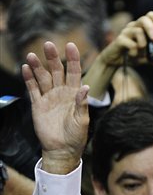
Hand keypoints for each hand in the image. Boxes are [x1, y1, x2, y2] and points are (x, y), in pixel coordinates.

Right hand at [22, 41, 89, 173]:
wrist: (62, 150)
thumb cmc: (76, 136)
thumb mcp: (82, 120)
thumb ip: (82, 103)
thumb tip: (85, 86)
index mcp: (74, 94)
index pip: (74, 72)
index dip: (73, 59)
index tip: (71, 46)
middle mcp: (61, 92)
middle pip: (56, 70)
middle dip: (53, 58)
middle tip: (48, 44)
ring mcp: (49, 97)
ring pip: (42, 77)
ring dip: (37, 66)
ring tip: (31, 55)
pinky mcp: (38, 105)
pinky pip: (33, 89)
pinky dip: (29, 79)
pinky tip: (25, 68)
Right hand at [100, 11, 152, 67]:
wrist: (114, 61)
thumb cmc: (130, 54)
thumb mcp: (145, 58)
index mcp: (141, 27)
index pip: (150, 16)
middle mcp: (133, 27)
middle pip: (144, 19)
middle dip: (151, 28)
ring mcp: (126, 32)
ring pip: (137, 31)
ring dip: (143, 43)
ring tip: (141, 52)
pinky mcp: (119, 40)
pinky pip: (130, 43)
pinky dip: (134, 50)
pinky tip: (133, 55)